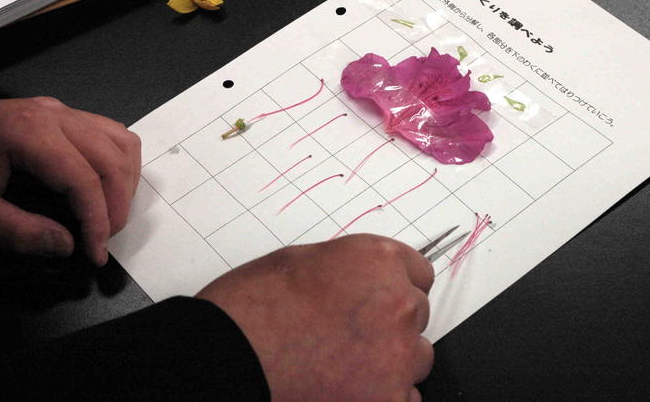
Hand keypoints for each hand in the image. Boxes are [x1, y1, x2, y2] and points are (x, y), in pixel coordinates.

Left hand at [0, 97, 140, 265]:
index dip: (97, 220)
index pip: (83, 179)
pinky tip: (107, 186)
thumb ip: (15, 230)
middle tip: (104, 238)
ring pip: (122, 143)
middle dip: (117, 206)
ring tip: (110, 214)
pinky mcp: (66, 115)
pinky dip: (121, 163)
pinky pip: (112, 134)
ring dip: (125, 183)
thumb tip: (64, 245)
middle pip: (112, 160)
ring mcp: (64, 112)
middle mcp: (55, 115)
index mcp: (29, 132)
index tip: (97, 251)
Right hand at [197, 234, 434, 401]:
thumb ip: (352, 270)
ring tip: (344, 364)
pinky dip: (383, 396)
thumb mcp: (306, 261)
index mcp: (380, 260)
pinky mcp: (389, 400)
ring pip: (417, 358)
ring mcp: (398, 355)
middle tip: (349, 335)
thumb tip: (367, 284)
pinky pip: (407, 398)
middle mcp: (399, 302)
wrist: (230, 354)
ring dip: (391, 361)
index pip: (419, 273)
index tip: (378, 300)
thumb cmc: (255, 305)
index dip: (394, 287)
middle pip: (417, 315)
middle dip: (390, 324)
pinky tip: (346, 389)